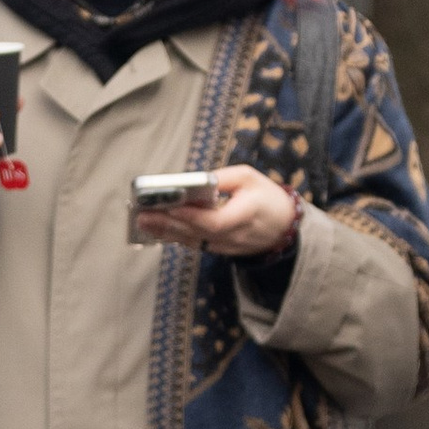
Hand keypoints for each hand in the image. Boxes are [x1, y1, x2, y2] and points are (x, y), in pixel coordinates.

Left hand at [133, 164, 299, 257]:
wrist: (285, 229)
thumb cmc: (268, 198)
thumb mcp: (250, 177)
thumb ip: (223, 178)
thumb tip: (194, 181)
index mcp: (246, 215)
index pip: (214, 221)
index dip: (190, 216)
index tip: (168, 206)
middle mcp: (234, 236)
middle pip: (197, 233)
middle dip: (168, 223)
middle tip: (142, 215)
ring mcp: (227, 247)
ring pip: (193, 241)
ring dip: (166, 232)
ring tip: (142, 222)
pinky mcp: (220, 250)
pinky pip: (196, 244)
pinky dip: (176, 237)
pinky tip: (157, 230)